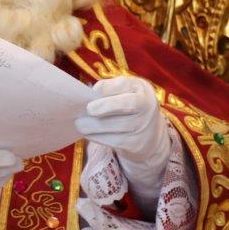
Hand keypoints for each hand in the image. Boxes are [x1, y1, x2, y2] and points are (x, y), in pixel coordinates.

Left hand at [75, 76, 169, 193]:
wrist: (148, 134)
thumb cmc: (126, 107)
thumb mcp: (122, 93)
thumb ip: (107, 90)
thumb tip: (87, 97)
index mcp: (141, 88)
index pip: (123, 85)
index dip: (107, 89)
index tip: (91, 94)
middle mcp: (147, 105)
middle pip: (125, 105)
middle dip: (103, 107)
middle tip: (86, 111)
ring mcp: (144, 126)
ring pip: (117, 125)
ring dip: (94, 125)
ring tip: (79, 124)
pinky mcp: (137, 144)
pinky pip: (114, 141)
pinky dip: (98, 137)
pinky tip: (88, 134)